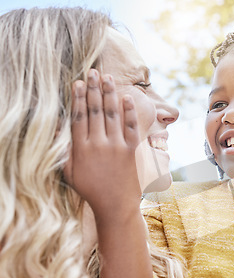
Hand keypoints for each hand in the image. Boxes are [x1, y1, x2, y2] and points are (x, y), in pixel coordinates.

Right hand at [64, 69, 140, 215]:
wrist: (115, 205)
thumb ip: (64, 151)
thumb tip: (58, 129)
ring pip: (112, 114)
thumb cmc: (91, 189)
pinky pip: (131, 127)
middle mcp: (99, 144)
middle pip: (95, 111)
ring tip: (108, 78)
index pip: (78, 117)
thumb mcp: (70, 172)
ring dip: (110, 94)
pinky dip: (129, 111)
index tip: (77, 83)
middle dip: (93, 89)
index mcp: (82, 149)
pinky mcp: (132, 151)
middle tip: (93, 72)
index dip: (78, 98)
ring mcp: (117, 146)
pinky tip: (127, 97)